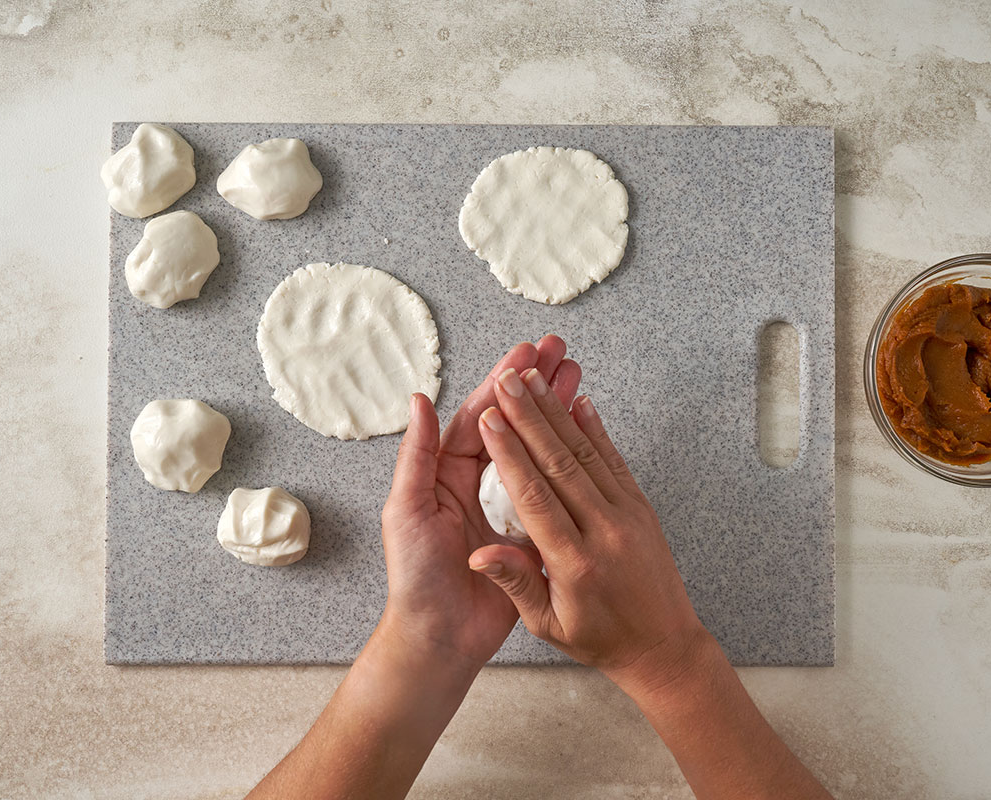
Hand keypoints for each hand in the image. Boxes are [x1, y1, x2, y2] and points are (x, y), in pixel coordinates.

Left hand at [378, 337, 581, 672]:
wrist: (440, 638)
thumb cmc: (414, 578)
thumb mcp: (407, 510)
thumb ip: (417, 455)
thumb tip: (420, 399)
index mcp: (446, 473)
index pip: (479, 417)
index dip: (502, 385)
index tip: (526, 354)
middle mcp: (476, 483)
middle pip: (510, 423)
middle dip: (533, 386)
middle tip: (560, 350)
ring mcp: (504, 506)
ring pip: (534, 448)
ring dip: (553, 411)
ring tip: (577, 375)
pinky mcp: (529, 531)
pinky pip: (550, 488)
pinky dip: (566, 459)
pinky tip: (583, 433)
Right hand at [468, 367, 706, 688]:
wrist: (663, 646)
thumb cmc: (600, 640)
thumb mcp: (548, 625)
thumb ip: (515, 583)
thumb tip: (478, 554)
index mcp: (575, 563)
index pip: (535, 497)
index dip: (510, 454)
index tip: (490, 420)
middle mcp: (604, 532)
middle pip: (560, 463)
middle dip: (530, 417)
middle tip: (508, 379)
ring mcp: (628, 516)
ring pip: (586, 454)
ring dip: (558, 413)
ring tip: (535, 379)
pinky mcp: (642, 508)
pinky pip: (615, 461)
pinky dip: (596, 430)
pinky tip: (580, 403)